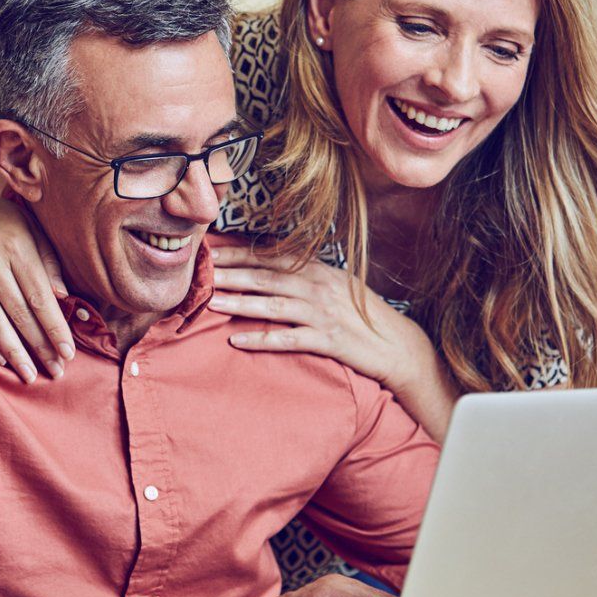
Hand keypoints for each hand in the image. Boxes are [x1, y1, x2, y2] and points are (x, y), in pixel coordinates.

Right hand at [0, 183, 73, 382]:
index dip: (55, 327)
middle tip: (56, 372)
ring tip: (29, 375)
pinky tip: (0, 360)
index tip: (68, 352)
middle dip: (40, 346)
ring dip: (14, 353)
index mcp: (16, 246)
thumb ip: (47, 259)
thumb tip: (63, 296)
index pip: (40, 296)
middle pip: (20, 313)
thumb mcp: (27, 226)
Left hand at [209, 245, 453, 439]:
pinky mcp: (327, 340)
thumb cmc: (360, 313)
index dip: (238, 254)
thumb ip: (303, 272)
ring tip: (211, 302)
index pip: (270, 258)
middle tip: (200, 273)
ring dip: (240, 303)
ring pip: (272, 305)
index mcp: (317, 269)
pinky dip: (260, 340)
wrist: (396, 344)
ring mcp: (322, 313)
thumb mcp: (334, 283)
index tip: (210, 252)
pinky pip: (287, 339)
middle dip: (231, 274)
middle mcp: (318, 287)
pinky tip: (237, 341)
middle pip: (265, 278)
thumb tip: (268, 262)